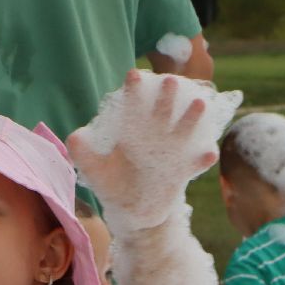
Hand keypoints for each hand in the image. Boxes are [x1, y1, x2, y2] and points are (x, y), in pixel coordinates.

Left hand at [67, 70, 234, 232]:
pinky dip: (203, 160)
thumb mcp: (94, 169)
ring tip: (199, 104)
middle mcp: (155, 137)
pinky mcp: (181, 172)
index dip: (133, 90)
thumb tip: (75, 136)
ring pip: (184, 130)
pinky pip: (195, 164)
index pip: (133, 106)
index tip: (132, 74)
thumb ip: (82, 153)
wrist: (131, 210)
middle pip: (162, 111)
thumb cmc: (112, 184)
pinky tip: (209, 153)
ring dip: (192, 117)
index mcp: (133, 131)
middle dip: (166, 96)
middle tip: (169, 80)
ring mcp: (171, 153)